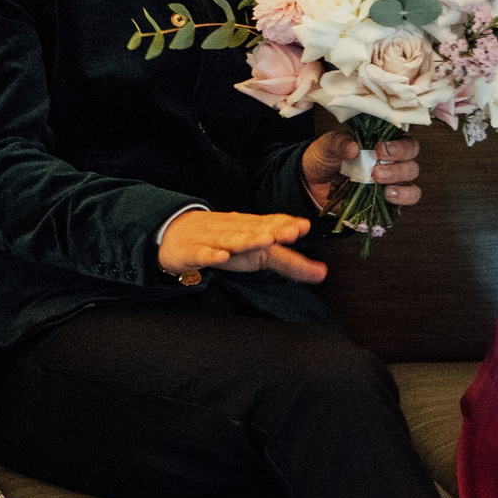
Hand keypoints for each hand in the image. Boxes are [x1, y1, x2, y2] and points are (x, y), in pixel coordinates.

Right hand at [156, 210, 325, 283]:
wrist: (175, 233)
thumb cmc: (224, 244)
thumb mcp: (259, 254)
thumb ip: (290, 263)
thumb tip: (323, 273)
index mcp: (251, 229)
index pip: (270, 224)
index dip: (286, 225)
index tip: (303, 227)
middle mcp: (234, 231)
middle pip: (255, 230)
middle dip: (274, 230)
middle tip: (292, 231)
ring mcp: (213, 240)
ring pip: (232, 240)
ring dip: (249, 239)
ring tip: (265, 240)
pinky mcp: (193, 252)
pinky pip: (203, 254)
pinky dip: (211, 255)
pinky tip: (221, 256)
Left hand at [301, 131, 421, 212]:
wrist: (314, 183)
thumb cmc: (326, 158)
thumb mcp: (326, 146)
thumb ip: (338, 142)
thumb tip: (353, 147)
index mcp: (381, 139)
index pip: (403, 137)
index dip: (398, 144)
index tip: (380, 149)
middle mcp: (392, 157)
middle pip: (411, 155)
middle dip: (398, 163)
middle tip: (377, 170)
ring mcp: (393, 177)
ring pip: (411, 176)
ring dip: (399, 179)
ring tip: (380, 183)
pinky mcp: (390, 197)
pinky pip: (408, 197)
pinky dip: (402, 197)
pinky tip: (387, 196)